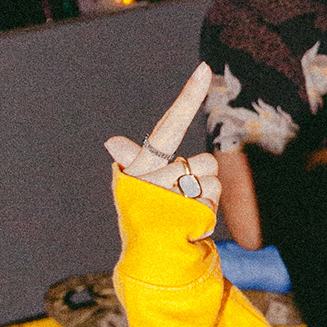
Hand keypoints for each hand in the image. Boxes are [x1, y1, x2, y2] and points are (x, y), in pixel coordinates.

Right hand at [106, 62, 222, 215]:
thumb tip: (112, 143)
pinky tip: (189, 224)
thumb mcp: (142, 186)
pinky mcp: (184, 211)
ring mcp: (169, 194)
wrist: (148, 258)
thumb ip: (137, 160)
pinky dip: (207, 212)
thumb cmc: (147, 214)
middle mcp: (152, 175)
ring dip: (207, 196)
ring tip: (184, 211)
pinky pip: (214, 199)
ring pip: (214, 179)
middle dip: (201, 179)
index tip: (205, 68)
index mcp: (141, 163)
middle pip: (205, 162)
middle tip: (179, 197)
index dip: (189, 96)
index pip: (169, 125)